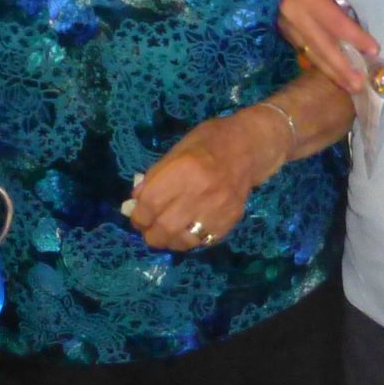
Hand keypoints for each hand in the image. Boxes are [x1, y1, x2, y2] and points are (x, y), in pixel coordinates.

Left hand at [129, 109, 282, 252]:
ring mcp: (217, 209)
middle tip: (149, 231)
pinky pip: (203, 241)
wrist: (248, 148)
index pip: (150, 205)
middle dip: (151, 234)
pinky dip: (189, 241)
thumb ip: (155, 178)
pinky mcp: (229, 221)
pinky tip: (185, 232)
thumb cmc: (208, 143)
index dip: (138, 216)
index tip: (137, 218)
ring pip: (183, 241)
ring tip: (165, 235)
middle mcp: (200, 192)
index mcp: (183, 170)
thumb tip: (135, 203)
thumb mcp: (176, 151)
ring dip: (169, 241)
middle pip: (165, 228)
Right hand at [278, 0, 376, 91]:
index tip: (375, 50)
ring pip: (311, 52)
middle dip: (341, 68)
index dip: (356, 38)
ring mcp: (284, 23)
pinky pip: (304, 50)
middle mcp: (292, 12)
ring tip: (350, 86)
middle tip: (359, 85)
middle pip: (321, 46)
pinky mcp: (283, 29)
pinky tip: (334, 74)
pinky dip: (321, 63)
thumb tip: (367, 21)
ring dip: (331, 71)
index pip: (336, 23)